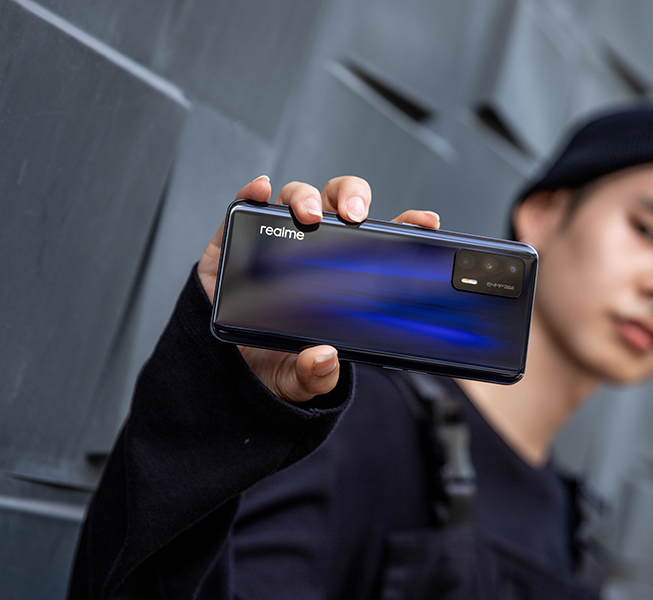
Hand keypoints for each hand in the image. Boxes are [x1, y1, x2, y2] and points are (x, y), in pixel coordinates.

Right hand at [198, 175, 440, 402]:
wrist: (226, 366)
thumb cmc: (271, 361)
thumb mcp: (299, 378)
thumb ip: (315, 375)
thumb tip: (323, 359)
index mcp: (340, 274)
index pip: (380, 241)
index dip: (406, 225)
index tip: (425, 222)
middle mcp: (312, 247)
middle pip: (340, 203)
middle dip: (352, 199)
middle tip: (354, 217)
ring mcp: (275, 237)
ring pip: (298, 198)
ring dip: (306, 198)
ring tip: (308, 215)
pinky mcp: (236, 238)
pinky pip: (248, 205)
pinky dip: (254, 192)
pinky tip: (262, 191)